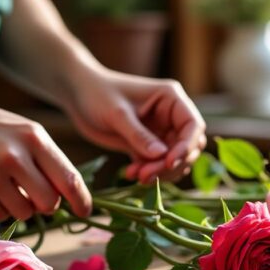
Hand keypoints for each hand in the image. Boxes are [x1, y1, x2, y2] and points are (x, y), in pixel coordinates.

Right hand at [0, 90, 91, 220]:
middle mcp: (16, 155)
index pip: (69, 178)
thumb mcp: (17, 129)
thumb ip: (42, 157)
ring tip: (2, 186)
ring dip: (19, 208)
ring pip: (25, 212)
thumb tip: (66, 195)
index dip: (81, 200)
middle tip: (33, 197)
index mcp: (34, 136)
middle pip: (50, 202)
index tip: (85, 212)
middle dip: (45, 205)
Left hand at [63, 69, 206, 183]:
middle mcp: (170, 116)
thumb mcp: (117, 114)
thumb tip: (162, 156)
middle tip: (146, 175)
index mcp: (171, 99)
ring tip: (136, 175)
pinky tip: (130, 173)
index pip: (193, 125)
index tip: (169, 162)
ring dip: (160, 172)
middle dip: (170, 164)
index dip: (186, 146)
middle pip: (187, 147)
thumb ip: (139, 135)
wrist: (77, 94)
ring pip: (174, 160)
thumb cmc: (96, 93)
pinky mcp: (147, 145)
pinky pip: (157, 165)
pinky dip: (148, 172)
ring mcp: (160, 132)